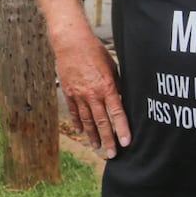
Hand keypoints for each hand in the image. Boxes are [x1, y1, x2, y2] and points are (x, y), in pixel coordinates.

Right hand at [52, 24, 129, 157]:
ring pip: (87, 120)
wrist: (71, 42)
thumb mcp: (112, 67)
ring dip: (93, 135)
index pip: (117, 113)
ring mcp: (79, 95)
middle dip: (108, 139)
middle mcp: (92, 94)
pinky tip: (82, 132)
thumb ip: (117, 85)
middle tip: (112, 154)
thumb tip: (122, 99)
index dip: (123, 129)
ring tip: (97, 147)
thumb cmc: (95, 52)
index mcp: (107, 87)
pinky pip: (74, 111)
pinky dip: (78, 123)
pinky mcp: (69, 92)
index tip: (126, 143)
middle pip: (102, 122)